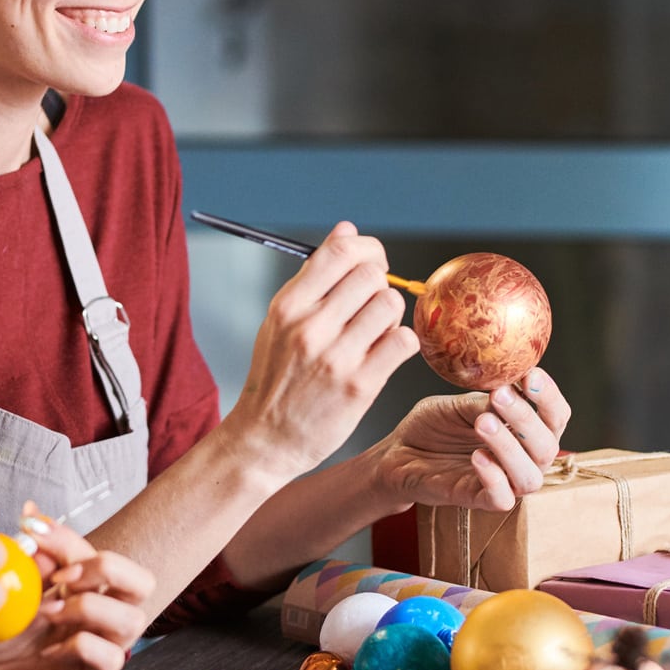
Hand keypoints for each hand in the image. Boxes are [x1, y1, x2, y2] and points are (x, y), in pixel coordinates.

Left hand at [0, 522, 155, 669]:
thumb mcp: (5, 586)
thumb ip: (27, 555)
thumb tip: (33, 512)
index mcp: (83, 594)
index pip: (100, 555)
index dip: (70, 538)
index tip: (31, 529)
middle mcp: (97, 621)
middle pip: (141, 583)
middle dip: (107, 568)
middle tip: (62, 577)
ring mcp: (97, 654)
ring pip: (133, 620)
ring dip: (90, 607)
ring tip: (48, 613)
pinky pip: (110, 658)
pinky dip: (80, 645)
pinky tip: (45, 650)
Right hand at [222, 222, 420, 480]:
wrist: (266, 439)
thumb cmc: (276, 378)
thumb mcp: (280, 322)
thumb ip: (314, 277)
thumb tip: (346, 230)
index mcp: (288, 306)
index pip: (339, 251)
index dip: (367, 248)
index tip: (373, 261)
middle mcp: (310, 327)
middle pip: (371, 275)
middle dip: (381, 283)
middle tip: (375, 301)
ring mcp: (336, 357)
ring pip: (390, 305)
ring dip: (390, 315)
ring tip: (376, 331)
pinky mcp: (360, 386)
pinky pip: (403, 342)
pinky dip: (401, 343)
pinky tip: (386, 352)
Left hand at [375, 366, 573, 510]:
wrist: (399, 451)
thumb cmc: (435, 426)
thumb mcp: (458, 405)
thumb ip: (484, 402)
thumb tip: (508, 389)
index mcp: (524, 430)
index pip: (555, 417)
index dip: (549, 397)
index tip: (531, 376)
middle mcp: (522, 458)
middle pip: (547, 447)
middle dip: (526, 418)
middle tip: (500, 395)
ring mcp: (503, 481)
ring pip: (529, 476)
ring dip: (509, 447)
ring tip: (482, 422)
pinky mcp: (479, 499)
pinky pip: (502, 498)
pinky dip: (494, 477)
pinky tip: (477, 456)